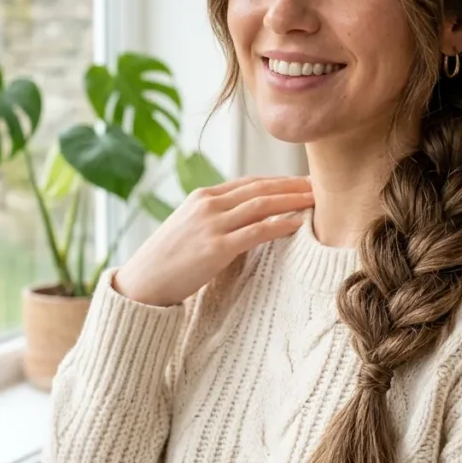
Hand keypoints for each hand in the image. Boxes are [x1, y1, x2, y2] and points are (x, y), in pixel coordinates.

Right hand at [112, 175, 313, 306]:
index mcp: (202, 196)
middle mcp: (208, 204)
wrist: (143, 282)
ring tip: (315, 200)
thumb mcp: (190, 227)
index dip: (278, 180)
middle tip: (318, 185)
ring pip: (261, 205)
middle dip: (292, 185)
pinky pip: (256, 231)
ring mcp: (212, 224)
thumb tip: (248, 222)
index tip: (301, 181)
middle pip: (259, 188)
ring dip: (292, 200)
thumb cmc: (168, 260)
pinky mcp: (216, 247)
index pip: (249, 182)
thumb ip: (217, 219)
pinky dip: (279, 224)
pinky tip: (298, 223)